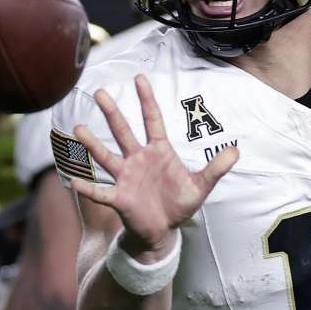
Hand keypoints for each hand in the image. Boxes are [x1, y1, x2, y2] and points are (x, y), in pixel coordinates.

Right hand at [70, 74, 237, 259]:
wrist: (164, 230)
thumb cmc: (179, 204)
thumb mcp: (201, 186)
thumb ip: (216, 168)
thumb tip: (237, 150)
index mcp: (158, 151)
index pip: (152, 120)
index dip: (146, 99)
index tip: (139, 78)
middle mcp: (138, 159)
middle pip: (123, 131)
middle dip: (112, 112)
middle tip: (100, 92)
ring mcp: (126, 177)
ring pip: (106, 156)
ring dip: (92, 144)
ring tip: (77, 128)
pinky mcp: (119, 197)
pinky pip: (101, 191)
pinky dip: (88, 187)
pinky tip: (74, 181)